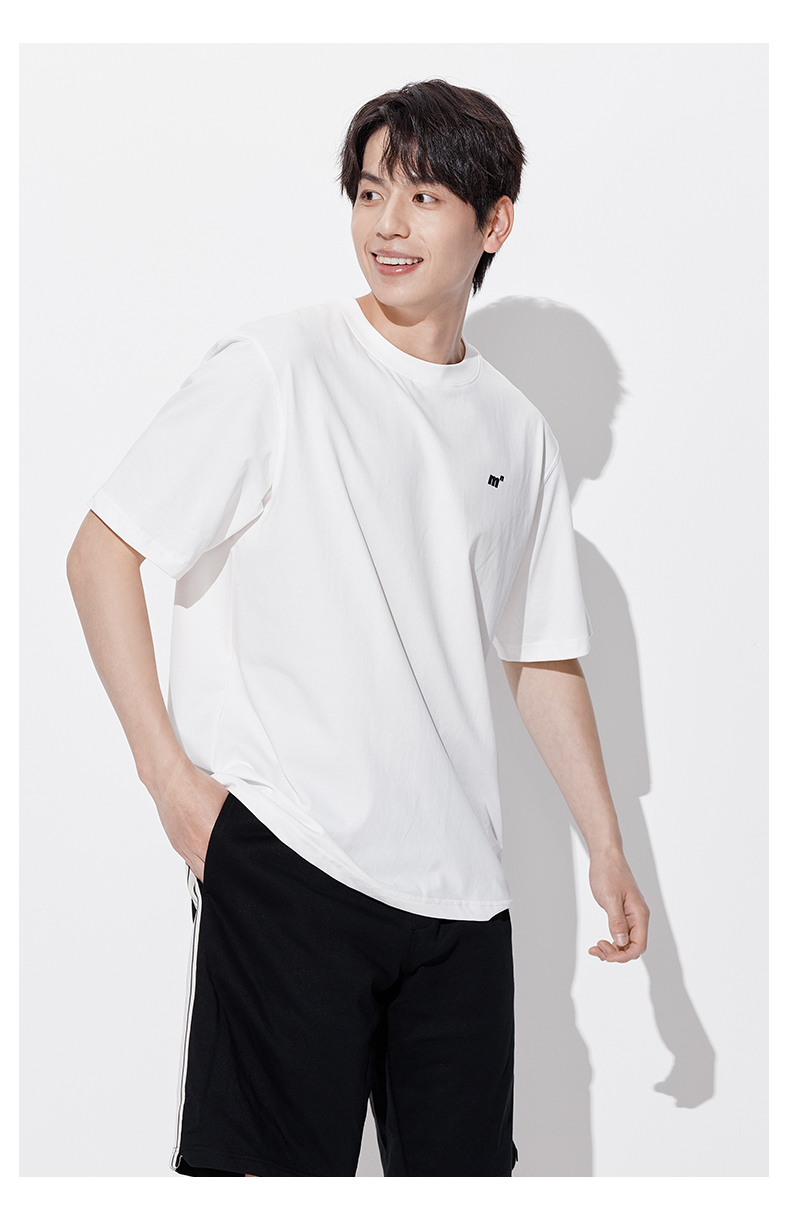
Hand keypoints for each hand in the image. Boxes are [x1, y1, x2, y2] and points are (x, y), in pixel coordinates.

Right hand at [148, 752, 228, 881]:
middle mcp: (193, 847)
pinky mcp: (175, 841)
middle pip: (208, 874)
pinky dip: (196, 860)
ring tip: (219, 870)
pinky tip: (204, 856)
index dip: (231, 874)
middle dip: (220, 877)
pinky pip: (187, 859)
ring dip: (207, 870)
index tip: (240, 874)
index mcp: (207, 841)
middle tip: (231, 876)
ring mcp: (182, 846)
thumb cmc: (197, 788)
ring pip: (196, 868)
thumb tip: (245, 832)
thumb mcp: (226, 804)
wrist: (172, 780)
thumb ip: (234, 822)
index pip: (221, 869)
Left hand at [587, 848, 648, 962]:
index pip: (639, 945)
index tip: (607, 956)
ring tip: (595, 947)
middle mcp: (638, 917)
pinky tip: (599, 942)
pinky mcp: (623, 913)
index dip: (624, 956)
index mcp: (639, 914)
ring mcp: (631, 915)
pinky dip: (611, 941)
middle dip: (616, 954)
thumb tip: (622, 942)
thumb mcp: (610, 898)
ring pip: (626, 942)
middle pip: (633, 947)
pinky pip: (620, 934)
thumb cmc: (609, 872)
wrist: (606, 856)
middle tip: (597, 948)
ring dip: (612, 949)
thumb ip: (617, 921)